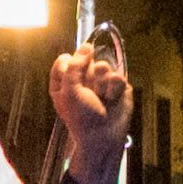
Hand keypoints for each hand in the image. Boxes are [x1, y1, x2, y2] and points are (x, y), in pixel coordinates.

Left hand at [49, 40, 131, 183]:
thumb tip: (87, 46)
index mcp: (64, 82)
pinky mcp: (117, 87)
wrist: (103, 137)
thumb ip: (75, 66)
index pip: (65, 59)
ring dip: (102, 83)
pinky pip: (118, 76)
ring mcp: (101, 82)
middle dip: (88, 74)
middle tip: (88, 91)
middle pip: (87, 60)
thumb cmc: (81, 118)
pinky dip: (114, 89)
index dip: (71, 62)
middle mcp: (82, 80)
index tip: (72, 70)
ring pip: (104, 66)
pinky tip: (110, 100)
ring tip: (100, 98)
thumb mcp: (70, 91)